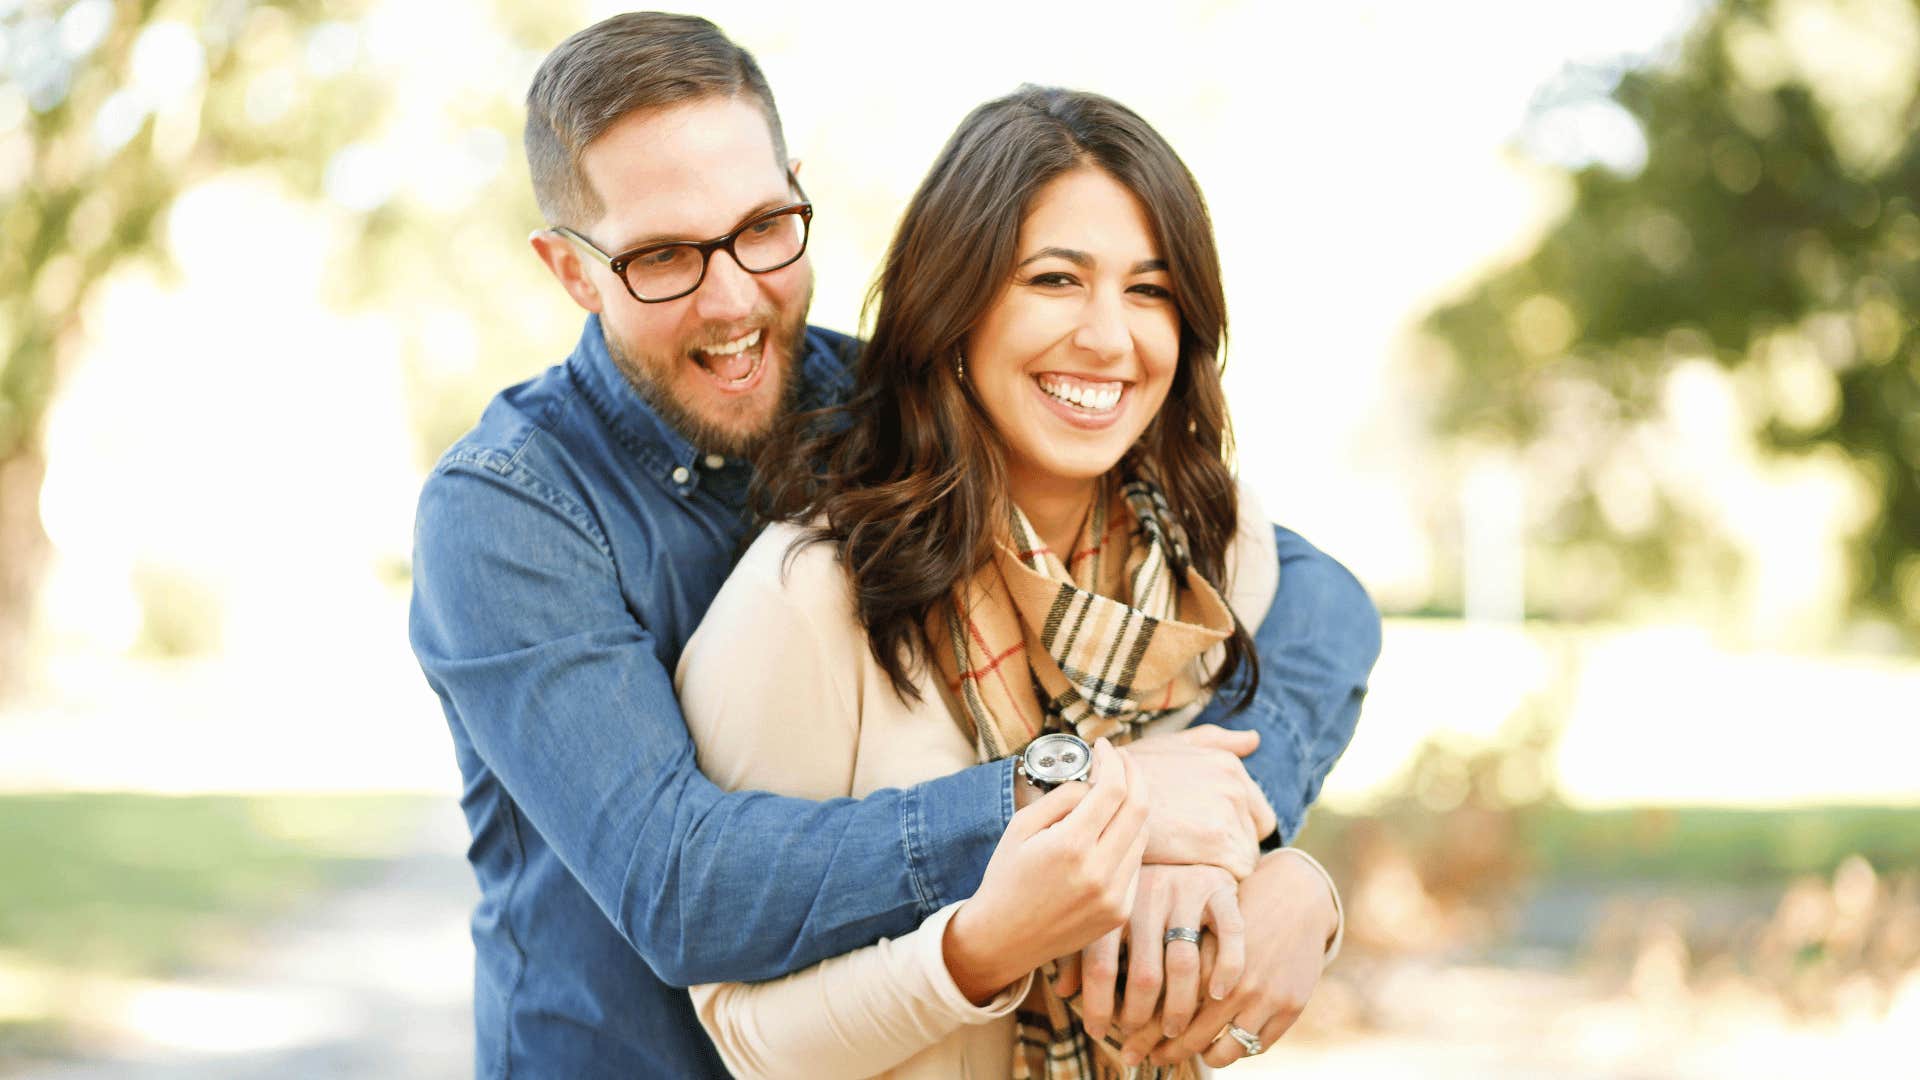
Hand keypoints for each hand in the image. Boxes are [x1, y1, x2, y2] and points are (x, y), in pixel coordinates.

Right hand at [944, 739, 1148, 1003]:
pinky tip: (1108, 833)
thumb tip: (1094, 783)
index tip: (1104, 747)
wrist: (1003, 939)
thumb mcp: (1020, 826)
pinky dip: (1127, 840)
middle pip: (1139, 808)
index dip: (1113, 760)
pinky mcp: (1120, 912)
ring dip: (1132, 807)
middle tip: (1122, 759)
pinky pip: (1135, 863)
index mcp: (1070, 846)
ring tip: (1111, 795)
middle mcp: (1099, 872)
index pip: (1112, 789)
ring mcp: (1114, 896)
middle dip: (1134, 774)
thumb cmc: (1006, 877)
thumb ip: (1061, 798)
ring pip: (1142, 835)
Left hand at [1050, 863, 1243, 1045]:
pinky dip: (1226, 968)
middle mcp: (1147, 896)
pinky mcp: (1220, 891)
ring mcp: (1186, 892)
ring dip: (1179, 1006)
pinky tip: (1217, 994)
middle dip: (1140, 1016)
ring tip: (1173, 1031)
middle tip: (1139, 1040)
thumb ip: (1082, 949)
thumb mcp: (1104, 912)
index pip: (1100, 965)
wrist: (1183, 841)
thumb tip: (1063, 991)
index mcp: (1113, 902)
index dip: (1097, 1006)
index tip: (1097, 1033)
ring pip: (1184, 964)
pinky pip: (1229, 935)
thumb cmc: (1136, 892)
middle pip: (1143, 974)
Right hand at [1122, 726, 1276, 876]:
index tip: (1204, 836)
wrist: (1099, 796)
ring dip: (1222, 865)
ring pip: (1246, 857)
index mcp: (1228, 765)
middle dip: (1231, 846)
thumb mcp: (1173, 744)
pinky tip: (1189, 872)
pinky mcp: (1218, 843)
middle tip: (1195, 852)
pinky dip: (1217, 880)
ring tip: (1188, 862)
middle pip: (1254, 836)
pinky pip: (1237, 874)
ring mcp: (1228, 813)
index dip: (1234, 828)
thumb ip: (1217, 741)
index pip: (1257, 812)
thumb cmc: (1131, 773)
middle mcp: (1235, 786)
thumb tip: (1254, 739)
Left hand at [1142, 849, 1337, 1067]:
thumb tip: (1113, 993)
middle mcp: (1233, 981)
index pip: (1165, 1008)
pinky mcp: (1290, 1006)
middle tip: (1148, 1057)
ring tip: (1187, 1054)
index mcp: (1203, 958)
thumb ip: (1167, 957)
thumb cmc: (1234, 907)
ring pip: (1225, 1050)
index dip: (1143, 1032)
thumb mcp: (1197, 922)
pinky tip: (1221, 1045)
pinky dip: (1237, 1051)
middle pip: (1191, 1034)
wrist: (1294, 895)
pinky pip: (1256, 1046)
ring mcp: (1264, 997)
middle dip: (1165, 1051)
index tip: (1126, 1043)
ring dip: (1203, 1056)